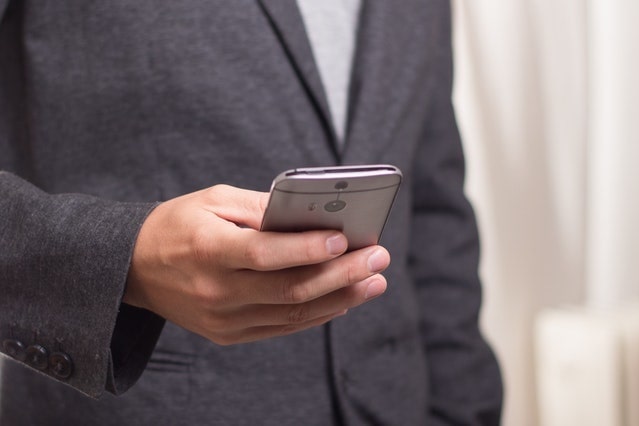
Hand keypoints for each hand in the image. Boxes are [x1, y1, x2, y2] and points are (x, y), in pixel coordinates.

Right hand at [124, 184, 389, 344]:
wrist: (135, 268)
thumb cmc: (178, 224)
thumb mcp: (213, 200)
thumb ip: (260, 209)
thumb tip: (310, 215)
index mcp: (207, 249)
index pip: (264, 253)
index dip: (306, 249)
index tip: (345, 240)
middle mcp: (216, 290)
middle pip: (289, 289)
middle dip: (341, 274)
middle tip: (378, 257)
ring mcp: (223, 319)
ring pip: (293, 314)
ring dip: (340, 298)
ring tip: (374, 281)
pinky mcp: (229, 334)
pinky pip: (282, 328)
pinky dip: (317, 314)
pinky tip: (344, 299)